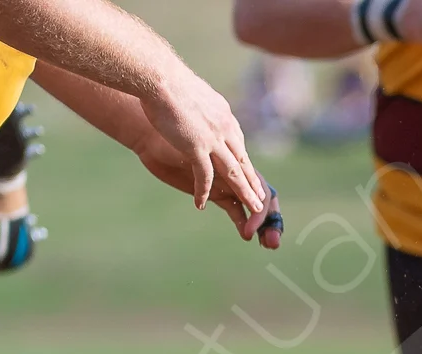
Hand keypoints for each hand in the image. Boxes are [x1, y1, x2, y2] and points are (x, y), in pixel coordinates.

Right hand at [136, 65, 276, 242]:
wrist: (159, 77)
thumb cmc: (167, 80)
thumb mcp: (192, 93)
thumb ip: (199, 105)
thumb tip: (195, 105)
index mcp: (223, 114)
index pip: (238, 142)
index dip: (244, 162)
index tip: (250, 174)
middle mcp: (224, 127)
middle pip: (243, 161)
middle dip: (253, 183)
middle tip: (262, 199)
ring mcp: (213, 138)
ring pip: (234, 173)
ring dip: (244, 193)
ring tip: (253, 209)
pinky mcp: (197, 147)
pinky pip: (204, 175)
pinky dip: (203, 191)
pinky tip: (201, 205)